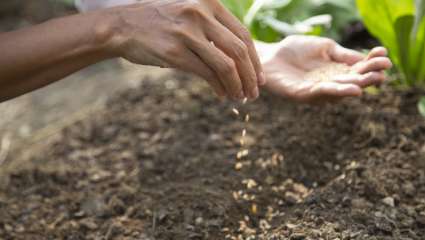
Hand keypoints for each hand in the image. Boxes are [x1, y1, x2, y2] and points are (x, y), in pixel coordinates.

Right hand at [104, 0, 264, 99]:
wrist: (123, 26)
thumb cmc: (161, 24)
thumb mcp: (190, 14)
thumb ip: (213, 28)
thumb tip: (240, 57)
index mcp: (209, 4)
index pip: (243, 34)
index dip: (255, 59)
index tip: (259, 77)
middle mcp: (200, 15)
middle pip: (239, 50)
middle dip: (251, 76)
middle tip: (254, 93)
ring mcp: (187, 33)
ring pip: (226, 65)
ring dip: (237, 85)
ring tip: (240, 97)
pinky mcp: (175, 52)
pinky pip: (206, 74)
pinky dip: (219, 87)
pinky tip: (222, 95)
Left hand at [258, 35, 391, 102]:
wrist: (269, 55)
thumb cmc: (296, 50)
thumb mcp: (325, 48)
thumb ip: (343, 54)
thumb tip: (366, 58)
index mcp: (337, 71)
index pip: (359, 68)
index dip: (372, 62)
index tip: (384, 53)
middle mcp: (330, 83)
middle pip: (353, 82)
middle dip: (369, 77)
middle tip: (383, 71)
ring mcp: (316, 91)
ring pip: (338, 91)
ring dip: (354, 86)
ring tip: (369, 82)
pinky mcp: (302, 95)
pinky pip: (320, 94)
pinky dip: (335, 91)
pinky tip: (349, 89)